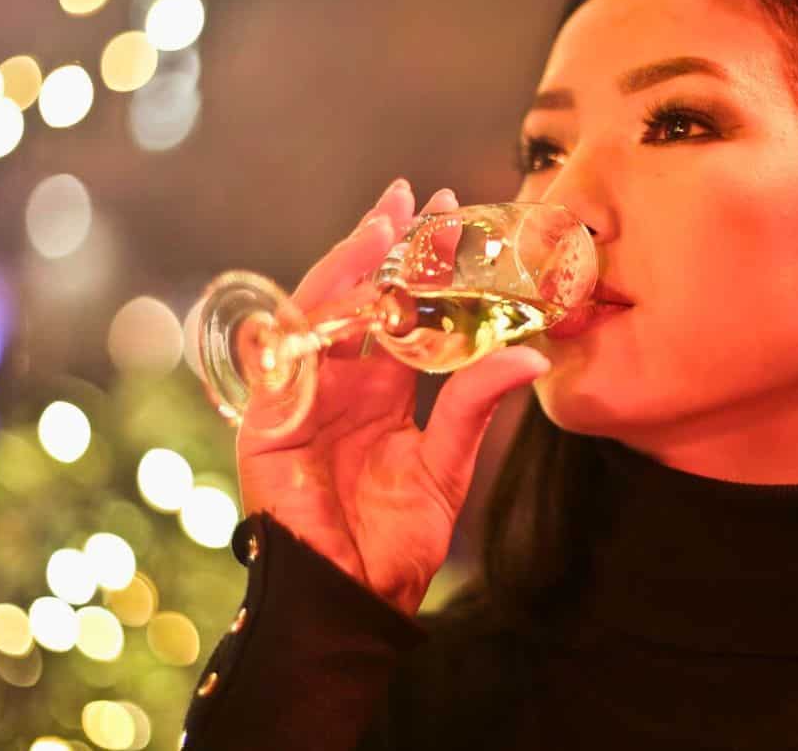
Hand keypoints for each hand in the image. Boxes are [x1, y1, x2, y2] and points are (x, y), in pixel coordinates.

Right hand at [235, 179, 550, 614]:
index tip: (447, 209)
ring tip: (382, 227)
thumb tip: (531, 355)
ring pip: (317, 316)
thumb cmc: (396, 543)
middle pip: (354, 298)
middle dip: (380, 245)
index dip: (417, 263)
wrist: (354, 600)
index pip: (396, 312)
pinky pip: (285, 363)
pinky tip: (340, 291)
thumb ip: (476, 405)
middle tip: (414, 197)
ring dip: (347, 267)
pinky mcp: (266, 426)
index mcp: (377, 391)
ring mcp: (299, 400)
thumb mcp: (448, 464)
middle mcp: (336, 385)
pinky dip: (309, 326)